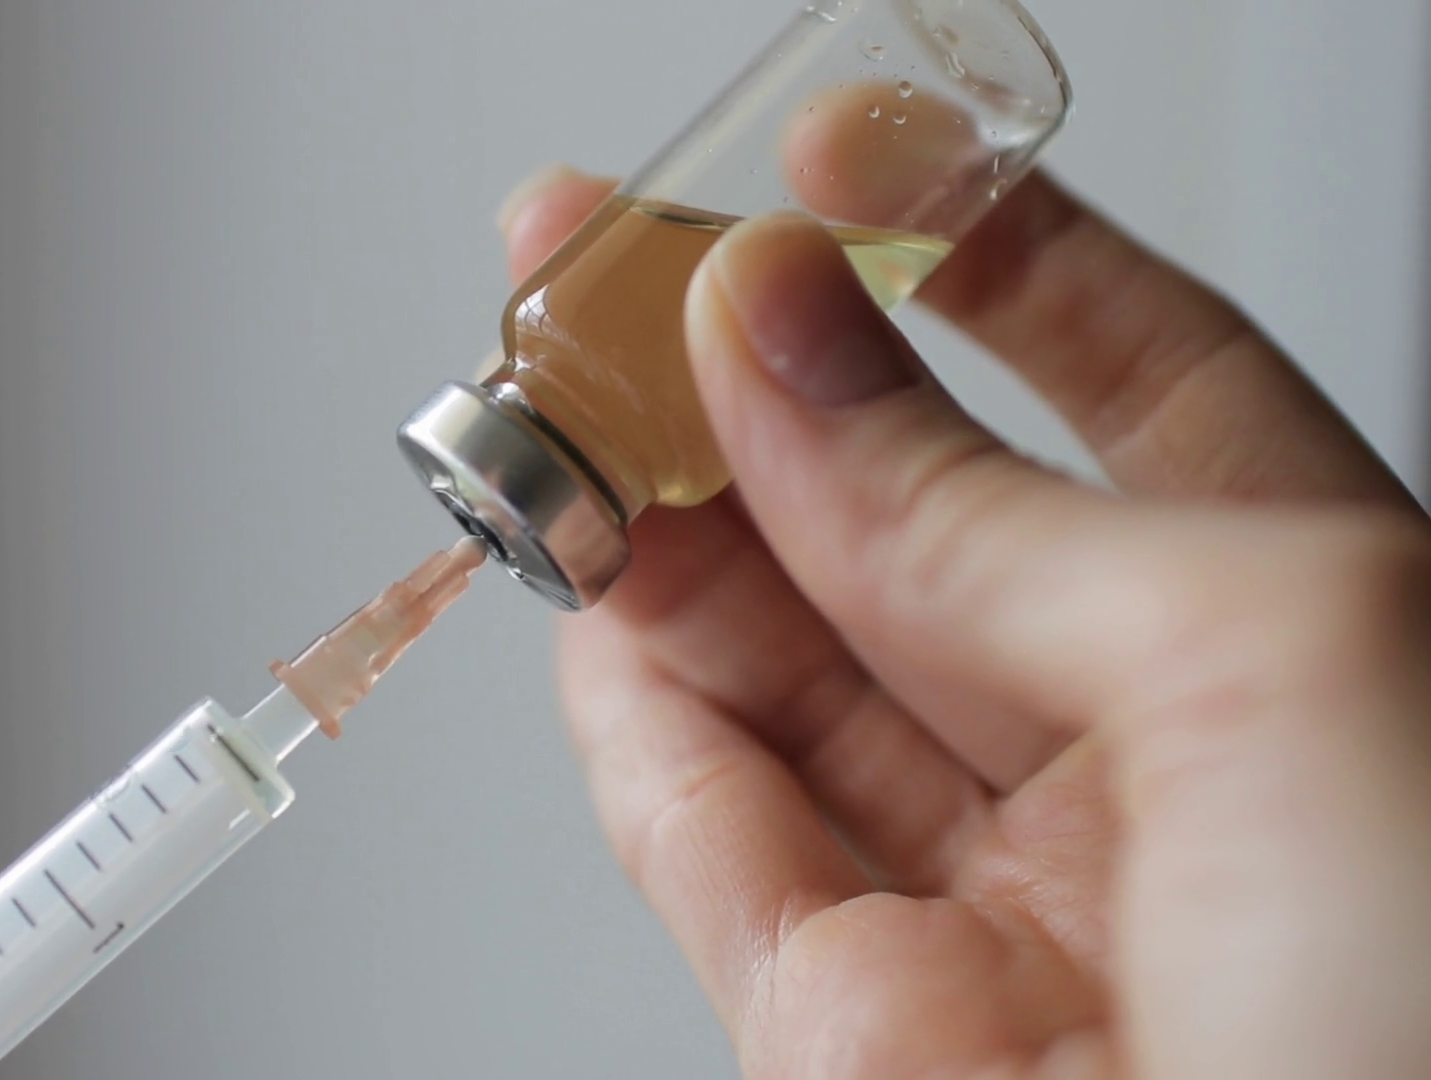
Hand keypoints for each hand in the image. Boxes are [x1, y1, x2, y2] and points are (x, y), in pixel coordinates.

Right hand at [502, 165, 1430, 1077]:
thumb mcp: (1268, 651)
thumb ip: (978, 505)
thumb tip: (774, 337)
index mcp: (1302, 636)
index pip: (1125, 384)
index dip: (974, 257)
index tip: (842, 156)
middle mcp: (1142, 757)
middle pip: (904, 514)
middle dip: (751, 372)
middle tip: (608, 257)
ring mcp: (988, 896)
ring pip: (776, 662)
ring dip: (652, 522)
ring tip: (548, 396)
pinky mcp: (854, 1031)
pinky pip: (707, 837)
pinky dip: (629, 710)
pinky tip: (583, 593)